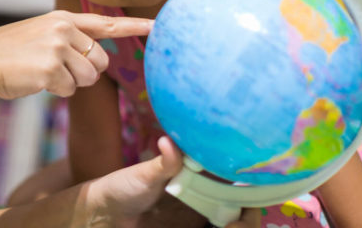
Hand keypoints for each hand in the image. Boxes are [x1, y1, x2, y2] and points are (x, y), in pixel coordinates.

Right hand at [0, 10, 152, 99]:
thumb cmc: (10, 53)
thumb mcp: (40, 34)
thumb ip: (68, 38)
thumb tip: (96, 59)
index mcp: (62, 18)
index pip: (105, 24)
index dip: (133, 28)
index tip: (158, 26)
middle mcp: (63, 29)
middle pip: (100, 62)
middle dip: (85, 73)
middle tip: (58, 70)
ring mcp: (57, 47)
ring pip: (87, 78)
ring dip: (69, 83)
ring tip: (43, 73)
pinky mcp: (51, 68)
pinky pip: (69, 90)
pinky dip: (54, 91)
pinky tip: (35, 80)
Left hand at [83, 138, 260, 227]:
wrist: (103, 215)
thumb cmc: (123, 187)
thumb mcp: (144, 174)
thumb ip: (164, 163)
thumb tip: (168, 142)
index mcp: (199, 178)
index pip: (236, 181)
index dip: (253, 186)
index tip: (258, 190)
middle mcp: (205, 199)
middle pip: (243, 209)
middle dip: (250, 215)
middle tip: (241, 220)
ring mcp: (199, 219)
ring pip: (233, 224)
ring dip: (242, 225)